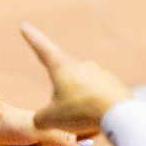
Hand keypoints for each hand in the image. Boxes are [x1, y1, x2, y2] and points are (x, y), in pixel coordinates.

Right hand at [22, 22, 132, 137]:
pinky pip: (99, 95)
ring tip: (86, 119)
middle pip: (64, 76)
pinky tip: (100, 119)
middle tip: (66, 111)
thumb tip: (41, 119)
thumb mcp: (51, 119)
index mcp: (61, 67)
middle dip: (62, 92)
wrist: (121, 116)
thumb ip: (40, 118)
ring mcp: (100, 73)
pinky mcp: (115, 84)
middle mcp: (81, 65)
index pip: (42, 48)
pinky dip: (96, 106)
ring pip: (82, 88)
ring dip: (80, 101)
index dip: (32, 38)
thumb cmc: (82, 112)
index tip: (25, 25)